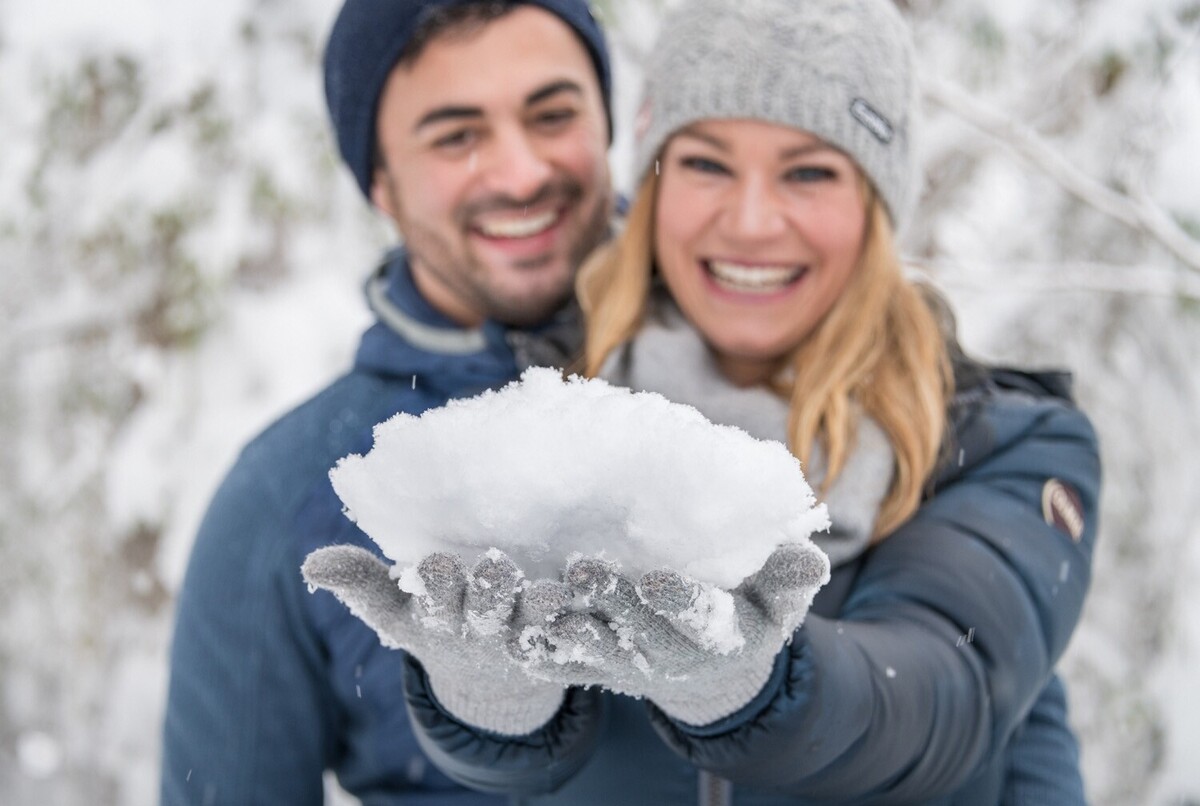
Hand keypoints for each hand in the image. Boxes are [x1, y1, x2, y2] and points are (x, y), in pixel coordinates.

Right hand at [302, 545, 564, 734]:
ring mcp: (519, 631)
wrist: (485, 674)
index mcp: (438, 612)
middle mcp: (479, 624)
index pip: (432, 590)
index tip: (436, 565)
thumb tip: (312, 563)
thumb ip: (358, 580)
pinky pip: (571, 627)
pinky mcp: (556, 635)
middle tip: (493, 566)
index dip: (434, 581)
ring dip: (539, 604)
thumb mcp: (392, 608)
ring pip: (531, 615)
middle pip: (483, 602)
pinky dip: (579, 616)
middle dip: (487, 586)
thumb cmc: (431, 620)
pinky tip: (588, 600)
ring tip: (550, 592)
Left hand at [516, 542, 828, 725]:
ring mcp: (628, 663)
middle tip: (583, 570)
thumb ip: (787, 575)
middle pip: (639, 634)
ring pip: (593, 650)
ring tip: (536, 598)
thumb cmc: (746, 603)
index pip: (702, 619)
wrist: (706, 653)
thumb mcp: (776, 592)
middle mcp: (671, 656)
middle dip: (612, 604)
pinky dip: (537, 649)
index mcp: (719, 636)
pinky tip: (511, 630)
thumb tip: (809, 558)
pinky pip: (562, 662)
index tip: (654, 580)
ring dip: (564, 629)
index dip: (679, 603)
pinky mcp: (592, 664)